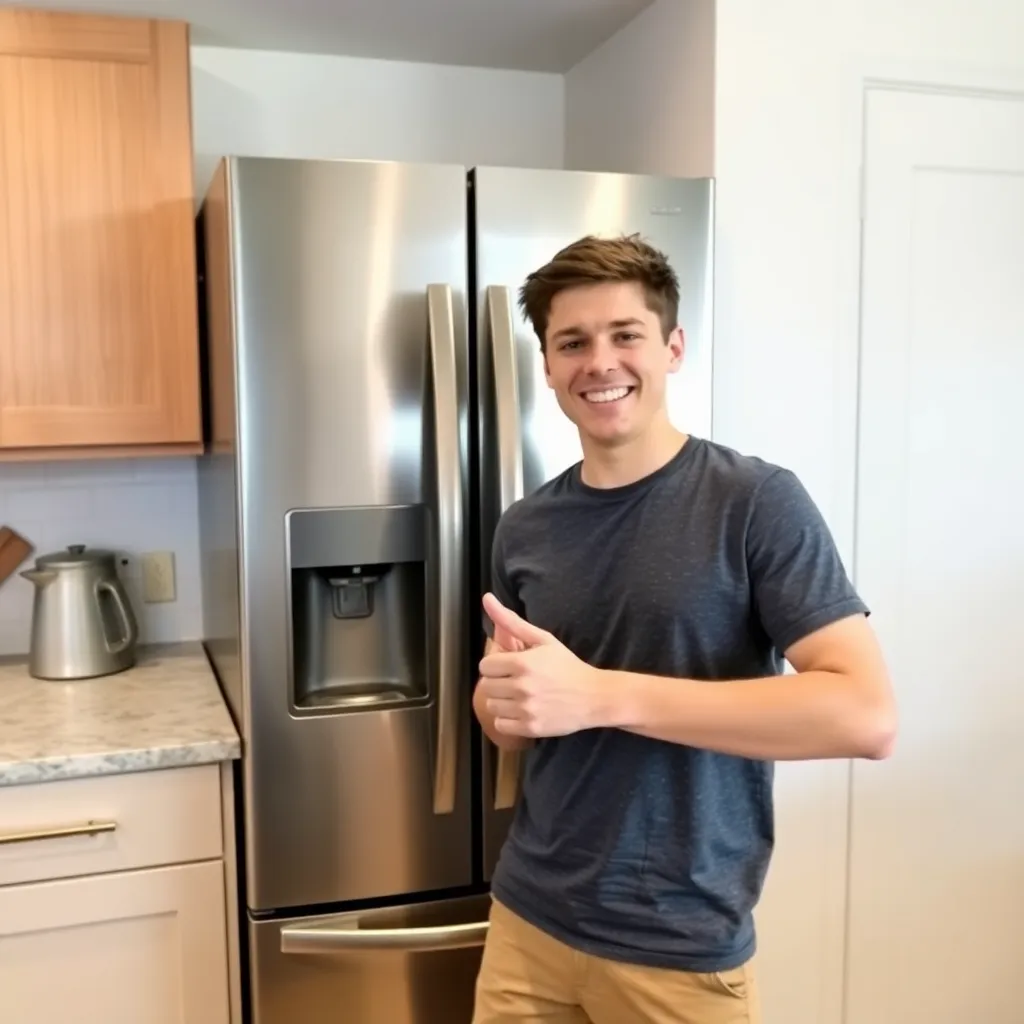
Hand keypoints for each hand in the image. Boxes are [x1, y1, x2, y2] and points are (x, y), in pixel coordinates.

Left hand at [478, 593, 606, 737]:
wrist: (594, 696)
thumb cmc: (567, 665)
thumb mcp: (543, 639)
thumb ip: (511, 621)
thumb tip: (487, 599)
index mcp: (523, 663)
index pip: (485, 666)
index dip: (494, 665)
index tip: (508, 666)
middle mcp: (523, 687)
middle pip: (486, 686)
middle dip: (497, 682)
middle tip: (514, 681)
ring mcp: (527, 709)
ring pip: (491, 706)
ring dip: (501, 701)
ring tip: (518, 696)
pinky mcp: (531, 728)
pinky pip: (501, 724)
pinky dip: (507, 719)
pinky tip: (522, 710)